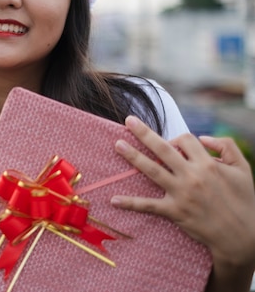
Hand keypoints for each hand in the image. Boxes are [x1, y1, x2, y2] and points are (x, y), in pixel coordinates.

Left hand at [110, 116, 254, 290]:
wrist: (241, 235)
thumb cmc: (243, 200)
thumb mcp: (243, 169)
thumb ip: (227, 146)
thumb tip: (203, 137)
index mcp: (208, 164)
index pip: (186, 140)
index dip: (178, 139)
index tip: (174, 144)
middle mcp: (192, 176)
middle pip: (163, 148)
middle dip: (144, 133)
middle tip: (129, 121)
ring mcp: (181, 193)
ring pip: (152, 170)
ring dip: (133, 156)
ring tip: (118, 145)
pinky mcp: (174, 211)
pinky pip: (149, 205)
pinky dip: (131, 203)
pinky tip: (114, 200)